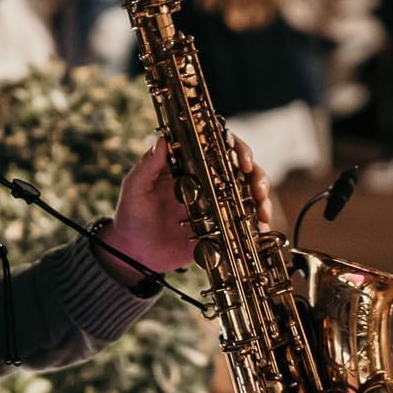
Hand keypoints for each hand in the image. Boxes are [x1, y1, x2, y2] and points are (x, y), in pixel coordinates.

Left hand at [100, 136, 272, 279]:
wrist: (132, 252)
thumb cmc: (131, 215)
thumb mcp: (135, 188)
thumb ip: (147, 166)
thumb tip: (163, 139)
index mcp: (189, 168)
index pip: (219, 149)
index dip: (237, 149)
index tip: (243, 161)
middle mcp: (207, 184)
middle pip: (242, 172)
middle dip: (257, 176)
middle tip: (257, 188)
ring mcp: (215, 207)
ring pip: (247, 196)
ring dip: (261, 200)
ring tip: (261, 211)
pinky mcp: (218, 230)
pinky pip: (242, 225)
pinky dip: (255, 227)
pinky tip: (259, 230)